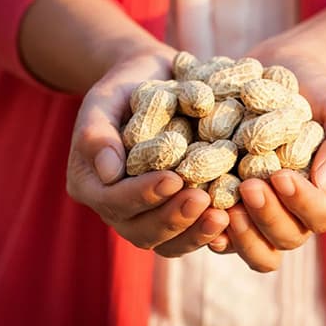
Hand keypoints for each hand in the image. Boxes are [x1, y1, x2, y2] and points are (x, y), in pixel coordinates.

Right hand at [67, 50, 228, 256]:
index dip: (142, 194)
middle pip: (140, 231)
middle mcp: (117, 208)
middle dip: (173, 218)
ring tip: (223, 216)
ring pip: (167, 242)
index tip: (173, 178)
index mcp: (92, 184)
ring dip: (195, 232)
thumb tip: (108, 172)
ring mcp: (148, 215)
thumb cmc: (126, 87)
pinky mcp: (176, 212)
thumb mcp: (105, 99)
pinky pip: (190, 233)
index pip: (113, 201)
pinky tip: (233, 219)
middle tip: (203, 200)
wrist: (155, 83)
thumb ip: (97, 133)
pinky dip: (210, 231)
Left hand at [209, 42, 325, 271]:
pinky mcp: (232, 208)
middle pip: (287, 238)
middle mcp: (296, 213)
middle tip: (248, 186)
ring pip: (257, 249)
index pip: (322, 214)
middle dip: (268, 217)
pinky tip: (198, 213)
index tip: (281, 176)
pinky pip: (223, 235)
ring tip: (222, 207)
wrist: (277, 73)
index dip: (303, 203)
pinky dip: (211, 230)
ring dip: (240, 235)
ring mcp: (262, 215)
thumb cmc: (315, 92)